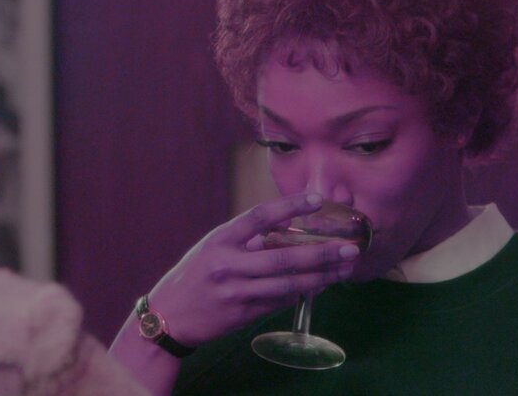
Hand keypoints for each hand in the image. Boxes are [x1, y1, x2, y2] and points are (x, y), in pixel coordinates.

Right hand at [145, 193, 359, 346]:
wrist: (168, 317)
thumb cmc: (194, 276)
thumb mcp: (212, 248)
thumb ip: (246, 239)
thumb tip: (287, 228)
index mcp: (219, 240)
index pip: (259, 217)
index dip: (289, 207)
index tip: (317, 201)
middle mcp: (228, 265)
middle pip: (283, 258)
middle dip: (321, 254)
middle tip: (349, 248)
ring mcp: (236, 292)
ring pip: (287, 284)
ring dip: (320, 278)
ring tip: (343, 269)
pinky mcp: (242, 315)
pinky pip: (279, 301)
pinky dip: (301, 293)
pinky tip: (320, 286)